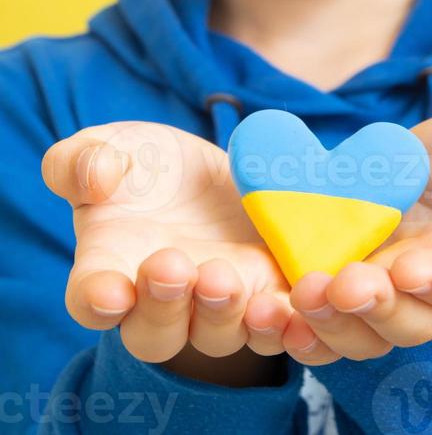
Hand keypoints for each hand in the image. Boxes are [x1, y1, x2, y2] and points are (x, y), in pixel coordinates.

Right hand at [41, 122, 339, 366]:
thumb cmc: (144, 164)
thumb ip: (82, 161)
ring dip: (226, 315)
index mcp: (110, 268)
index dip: (98, 300)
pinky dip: (290, 328)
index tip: (110, 291)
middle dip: (165, 306)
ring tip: (231, 280)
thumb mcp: (109, 146)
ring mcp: (219, 305)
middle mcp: (162, 302)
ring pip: (219, 333)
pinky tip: (300, 311)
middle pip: (155, 332)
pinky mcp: (270, 294)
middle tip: (178, 267)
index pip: (92, 298)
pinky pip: (280, 327)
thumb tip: (96, 179)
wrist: (212, 167)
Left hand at [281, 107, 431, 364]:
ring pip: (357, 332)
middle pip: (406, 322)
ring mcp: (377, 295)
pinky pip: (316, 321)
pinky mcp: (333, 286)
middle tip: (345, 284)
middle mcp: (426, 295)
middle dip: (376, 308)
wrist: (415, 157)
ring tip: (303, 294)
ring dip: (330, 322)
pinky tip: (271, 310)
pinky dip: (295, 325)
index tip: (413, 268)